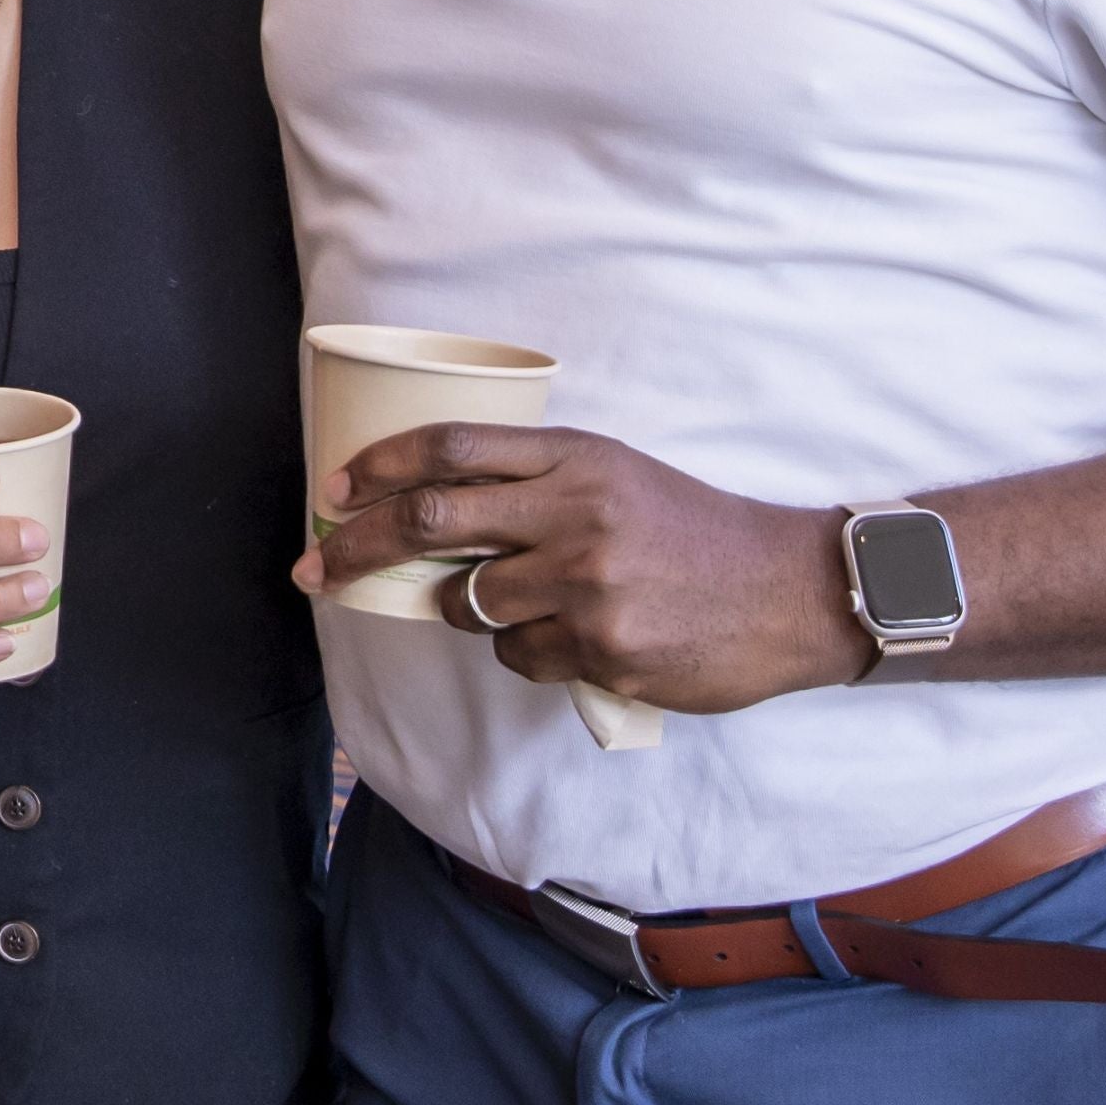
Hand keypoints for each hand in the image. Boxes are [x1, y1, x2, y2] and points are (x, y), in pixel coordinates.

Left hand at [300, 426, 864, 709]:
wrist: (788, 591)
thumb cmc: (695, 532)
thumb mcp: (617, 477)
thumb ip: (536, 484)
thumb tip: (429, 511)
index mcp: (578, 459)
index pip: (453, 448)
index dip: (380, 465)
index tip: (334, 487)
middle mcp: (575, 515)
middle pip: (430, 521)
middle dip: (357, 546)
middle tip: (317, 565)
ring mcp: (586, 586)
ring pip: (469, 605)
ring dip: (470, 610)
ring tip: (532, 603)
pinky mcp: (601, 649)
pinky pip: (519, 656)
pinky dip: (529, 650)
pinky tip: (582, 637)